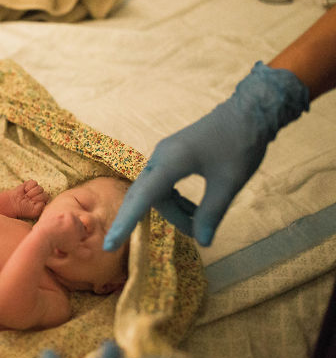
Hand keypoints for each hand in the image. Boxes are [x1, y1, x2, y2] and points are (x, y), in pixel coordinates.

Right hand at [104, 62, 308, 249]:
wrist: (248, 112)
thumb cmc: (240, 144)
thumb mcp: (229, 182)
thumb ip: (212, 213)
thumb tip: (202, 242)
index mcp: (170, 162)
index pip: (141, 199)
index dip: (124, 224)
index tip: (108, 246)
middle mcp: (160, 158)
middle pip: (147, 197)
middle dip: (152, 221)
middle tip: (152, 244)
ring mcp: (165, 155)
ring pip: (157, 192)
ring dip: (174, 211)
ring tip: (199, 226)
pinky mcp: (173, 155)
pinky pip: (164, 184)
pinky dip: (176, 201)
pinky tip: (194, 210)